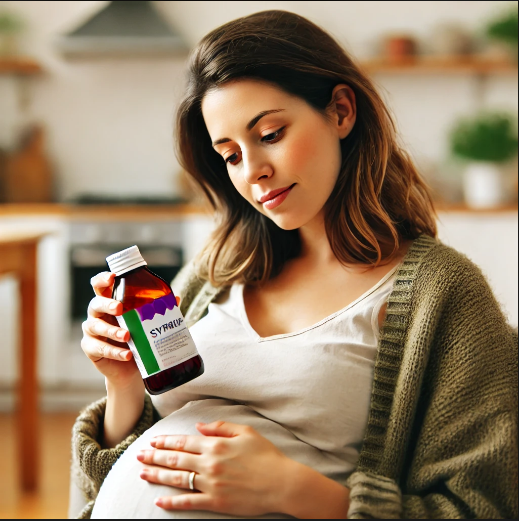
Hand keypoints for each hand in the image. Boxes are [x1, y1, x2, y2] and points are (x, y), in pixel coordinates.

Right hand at [80, 271, 179, 388]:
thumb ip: (158, 310)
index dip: (103, 279)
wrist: (132, 369)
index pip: (101, 286)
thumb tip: (175, 298)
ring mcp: (92, 331)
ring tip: (127, 336)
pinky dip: (114, 351)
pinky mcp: (90, 349)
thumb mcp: (148, 324)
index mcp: (110, 303)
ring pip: (95, 326)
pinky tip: (128, 354)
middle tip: (120, 308)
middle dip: (107, 304)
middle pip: (95, 303)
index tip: (112, 277)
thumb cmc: (139, 340)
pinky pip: (99, 348)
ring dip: (112, 330)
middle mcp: (98, 314)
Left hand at [137, 421, 293, 516]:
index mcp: (216, 444)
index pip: (183, 441)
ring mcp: (211, 484)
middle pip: (175, 459)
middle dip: (154, 456)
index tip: (152, 440)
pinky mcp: (216, 502)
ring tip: (142, 473)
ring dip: (157, 475)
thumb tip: (199, 426)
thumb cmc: (266, 455)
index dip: (165, 441)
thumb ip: (221, 427)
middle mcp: (210, 463)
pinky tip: (160, 500)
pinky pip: (189, 502)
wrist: (281, 482)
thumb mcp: (246, 431)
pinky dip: (172, 501)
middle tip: (139, 456)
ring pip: (177, 478)